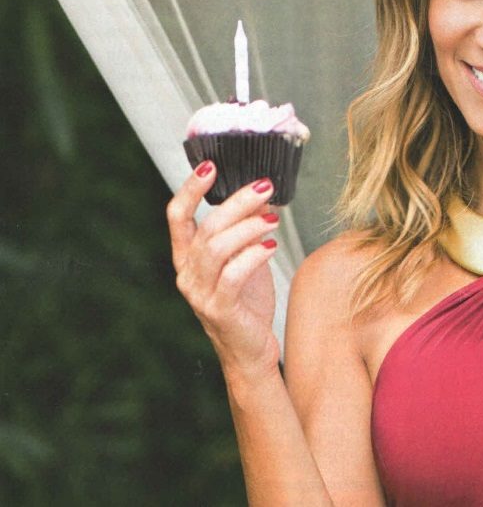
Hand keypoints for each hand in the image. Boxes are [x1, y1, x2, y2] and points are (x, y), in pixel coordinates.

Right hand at [167, 161, 281, 379]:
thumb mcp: (245, 258)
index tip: (210, 166)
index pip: (177, 216)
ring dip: (248, 227)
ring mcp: (199, 293)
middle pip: (206, 227)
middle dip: (237, 203)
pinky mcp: (219, 310)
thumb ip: (247, 230)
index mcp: (187, 257)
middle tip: (265, 187)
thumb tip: (262, 194)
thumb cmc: (247, 301)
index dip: (190, 189)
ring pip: (217, 248)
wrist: (251, 349)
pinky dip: (253, 256)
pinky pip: (233, 275)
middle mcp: (186, 273)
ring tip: (273, 219)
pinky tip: (271, 248)